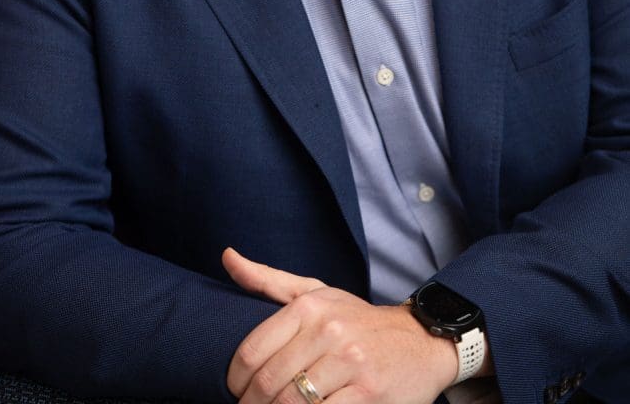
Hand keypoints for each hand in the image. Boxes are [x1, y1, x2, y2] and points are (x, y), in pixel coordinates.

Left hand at [223, 248, 457, 403]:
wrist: (419, 341)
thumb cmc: (357, 320)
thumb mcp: (314, 292)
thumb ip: (267, 280)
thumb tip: (227, 257)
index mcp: (309, 307)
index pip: (253, 350)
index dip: (235, 379)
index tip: (234, 390)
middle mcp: (328, 330)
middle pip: (269, 382)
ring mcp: (350, 362)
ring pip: (292, 403)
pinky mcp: (368, 393)